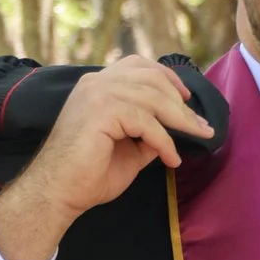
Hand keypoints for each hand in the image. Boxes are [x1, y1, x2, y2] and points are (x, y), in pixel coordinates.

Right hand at [0, 59, 212, 259]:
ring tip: (198, 137)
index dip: (167, 77)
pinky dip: (164, 141)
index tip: (188, 98)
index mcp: (97, 86)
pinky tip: (172, 159)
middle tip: (203, 126)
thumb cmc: (86, 176)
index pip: (138, 66)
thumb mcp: (128, 149)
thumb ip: (148, 133)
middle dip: (182, 103)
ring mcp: (97, 93)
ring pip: (153, 97)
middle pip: (151, 78)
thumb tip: (175, 129)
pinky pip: (146, 122)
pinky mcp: (101, 110)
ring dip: (181, 119)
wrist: (56, 193)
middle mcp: (95, 83)